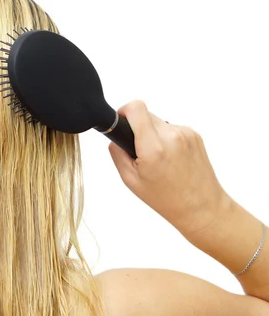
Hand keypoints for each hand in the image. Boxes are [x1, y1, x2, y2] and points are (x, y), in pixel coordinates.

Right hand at [108, 100, 231, 237]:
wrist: (201, 207)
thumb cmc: (166, 199)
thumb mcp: (131, 180)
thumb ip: (118, 155)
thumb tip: (115, 138)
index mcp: (154, 148)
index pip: (136, 108)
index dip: (123, 111)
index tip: (121, 122)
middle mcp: (172, 136)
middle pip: (145, 114)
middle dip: (137, 128)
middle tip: (139, 150)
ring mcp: (186, 134)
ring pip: (158, 122)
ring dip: (152, 134)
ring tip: (157, 158)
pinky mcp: (195, 135)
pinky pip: (171, 128)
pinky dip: (165, 139)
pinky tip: (169, 158)